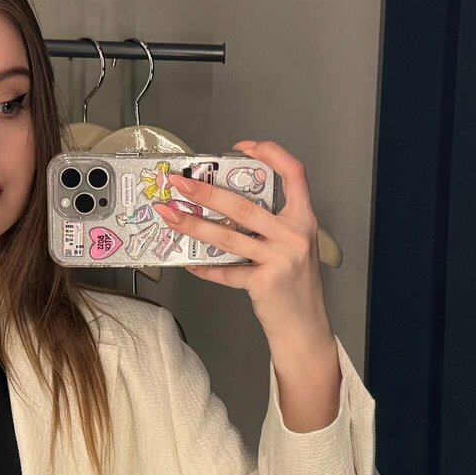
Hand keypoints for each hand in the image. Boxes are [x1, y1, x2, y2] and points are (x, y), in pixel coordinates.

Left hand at [153, 139, 329, 346]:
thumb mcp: (294, 246)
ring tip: (171, 216)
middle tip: (179, 185)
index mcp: (303, 219)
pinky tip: (190, 263)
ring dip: (194, 225)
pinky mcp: (265, 282)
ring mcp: (280, 259)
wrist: (305, 326)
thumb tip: (225, 206)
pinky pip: (227, 271)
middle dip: (206, 192)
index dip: (270, 154)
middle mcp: (294, 235)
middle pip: (244, 205)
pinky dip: (206, 267)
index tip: (242, 148)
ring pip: (228, 237)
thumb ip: (270, 226)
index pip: (294, 173)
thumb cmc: (295, 285)